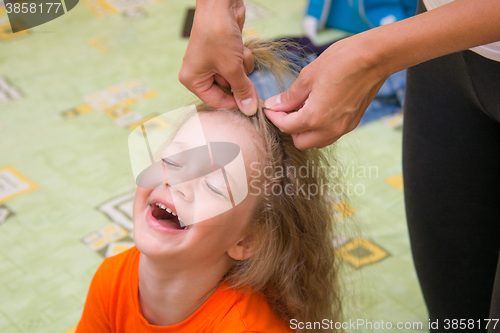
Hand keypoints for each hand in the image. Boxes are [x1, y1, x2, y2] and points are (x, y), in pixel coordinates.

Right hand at [179, 0, 257, 115]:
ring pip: (235, 77)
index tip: (253, 105)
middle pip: (227, 90)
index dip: (235, 103)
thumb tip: (250, 110)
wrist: (221, 4)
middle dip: (239, 80)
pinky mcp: (224, 54)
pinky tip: (240, 46)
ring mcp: (212, 63)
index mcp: (192, 80)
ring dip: (242, 67)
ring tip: (238, 53)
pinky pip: (238, 65)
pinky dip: (242, 58)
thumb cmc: (219, 35)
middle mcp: (199, 73)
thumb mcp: (232, 68)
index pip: (216, 102)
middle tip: (243, 71)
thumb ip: (242, 90)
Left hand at [264, 35, 388, 148]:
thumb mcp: (308, 76)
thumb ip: (289, 96)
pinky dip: (320, 128)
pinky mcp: (352, 123)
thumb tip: (274, 105)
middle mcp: (330, 129)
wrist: (375, 57)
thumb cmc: (341, 61)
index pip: (286, 126)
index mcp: (315, 117)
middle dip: (289, 128)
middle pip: (300, 141)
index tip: (269, 106)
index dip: (274, 116)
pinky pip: (330, 134)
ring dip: (305, 131)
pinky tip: (318, 109)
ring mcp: (343, 128)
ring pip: (316, 141)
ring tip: (302, 109)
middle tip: (285, 110)